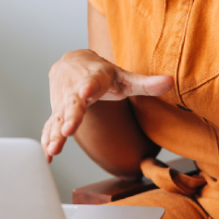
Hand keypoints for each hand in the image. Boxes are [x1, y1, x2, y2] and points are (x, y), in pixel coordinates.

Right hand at [43, 50, 171, 159]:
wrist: (71, 62)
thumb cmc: (101, 73)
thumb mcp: (123, 76)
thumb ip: (145, 83)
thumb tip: (171, 82)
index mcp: (93, 78)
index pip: (91, 82)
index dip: (88, 87)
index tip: (85, 92)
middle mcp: (74, 90)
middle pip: (71, 104)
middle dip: (69, 117)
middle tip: (67, 130)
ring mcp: (62, 102)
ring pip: (57, 118)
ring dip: (55, 134)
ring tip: (53, 150)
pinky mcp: (57, 112)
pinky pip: (50, 126)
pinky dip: (47, 139)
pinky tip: (47, 156)